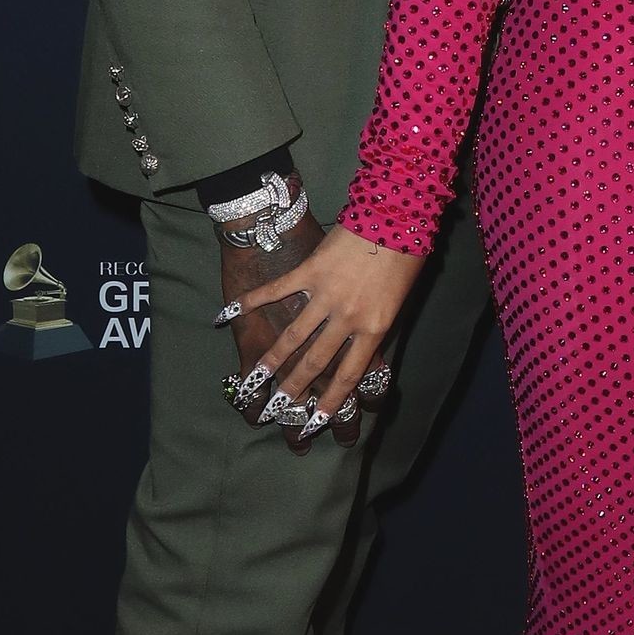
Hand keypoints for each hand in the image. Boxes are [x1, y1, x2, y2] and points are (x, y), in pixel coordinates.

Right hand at [228, 225, 426, 443]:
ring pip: (293, 336)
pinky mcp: (310, 269)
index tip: (314, 423)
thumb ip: (375, 324)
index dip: (330, 402)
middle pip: (316, 363)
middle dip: (294, 390)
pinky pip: (277, 291)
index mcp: (374, 328)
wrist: (394, 211)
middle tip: (277, 412)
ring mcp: (327, 294)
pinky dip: (253, 301)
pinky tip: (228, 313)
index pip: (348, 376)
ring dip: (271, 361)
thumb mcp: (399, 297)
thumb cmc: (405, 252)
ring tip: (254, 382)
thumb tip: (361, 347)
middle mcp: (348, 317)